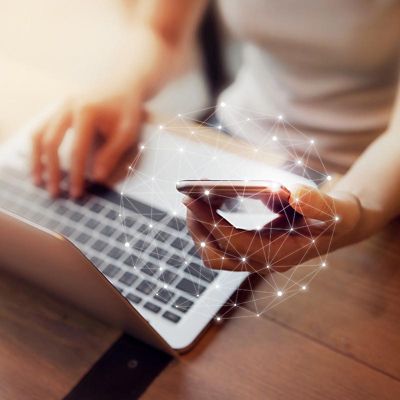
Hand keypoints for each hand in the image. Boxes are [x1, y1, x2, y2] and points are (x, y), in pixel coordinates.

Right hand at [31, 89, 144, 197]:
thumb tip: (96, 178)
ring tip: (38, 181)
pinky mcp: (57, 110)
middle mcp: (67, 107)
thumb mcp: (127, 132)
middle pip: (50, 143)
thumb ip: (112, 153)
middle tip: (55, 192)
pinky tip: (39, 164)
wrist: (122, 84)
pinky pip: (40, 130)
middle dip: (52, 171)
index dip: (75, 174)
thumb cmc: (126, 110)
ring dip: (36, 160)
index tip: (76, 192)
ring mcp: (59, 107)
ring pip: (38, 135)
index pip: (77, 150)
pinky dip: (37, 149)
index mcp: (86, 111)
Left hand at [184, 185, 362, 273]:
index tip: (190, 199)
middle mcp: (262, 262)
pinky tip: (208, 204)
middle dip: (197, 228)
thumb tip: (294, 195)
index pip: (234, 244)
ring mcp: (254, 258)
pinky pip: (219, 245)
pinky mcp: (249, 249)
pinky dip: (208, 227)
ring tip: (193, 200)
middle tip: (187, 198)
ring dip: (198, 230)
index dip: (210, 222)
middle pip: (215, 256)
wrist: (337, 227)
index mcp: (279, 255)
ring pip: (213, 254)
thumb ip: (318, 204)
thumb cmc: (335, 218)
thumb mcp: (334, 209)